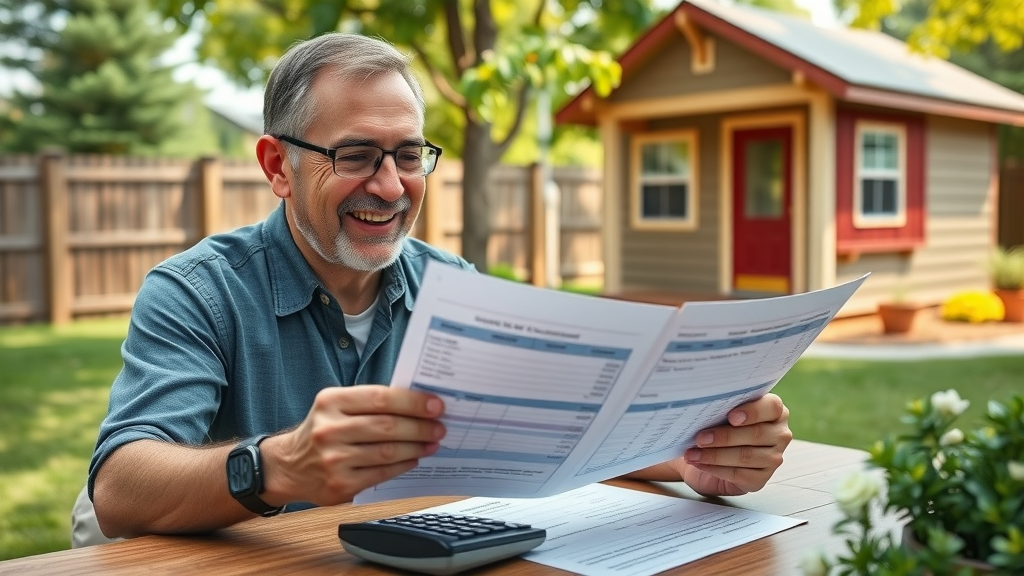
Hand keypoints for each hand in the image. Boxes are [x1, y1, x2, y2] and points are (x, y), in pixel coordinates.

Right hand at [261, 385, 445, 505]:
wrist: (288, 466)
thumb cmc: (321, 430)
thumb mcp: (335, 406)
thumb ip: (370, 403)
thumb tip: (417, 403)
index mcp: (330, 401)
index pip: (380, 398)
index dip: (412, 402)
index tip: (436, 404)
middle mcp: (329, 429)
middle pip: (387, 426)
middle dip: (420, 427)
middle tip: (440, 427)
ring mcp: (333, 459)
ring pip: (387, 452)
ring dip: (416, 447)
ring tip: (431, 443)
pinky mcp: (340, 485)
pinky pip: (381, 473)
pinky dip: (402, 465)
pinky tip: (413, 458)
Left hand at [678, 393, 791, 495]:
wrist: (712, 455)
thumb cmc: (720, 426)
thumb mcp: (723, 412)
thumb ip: (724, 406)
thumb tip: (705, 405)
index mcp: (774, 411)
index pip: (772, 407)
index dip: (752, 412)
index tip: (731, 417)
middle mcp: (779, 434)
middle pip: (756, 434)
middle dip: (724, 436)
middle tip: (700, 438)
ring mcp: (773, 458)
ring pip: (746, 456)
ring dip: (715, 455)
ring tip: (692, 453)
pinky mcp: (761, 479)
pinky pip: (738, 474)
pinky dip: (715, 469)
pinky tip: (700, 463)